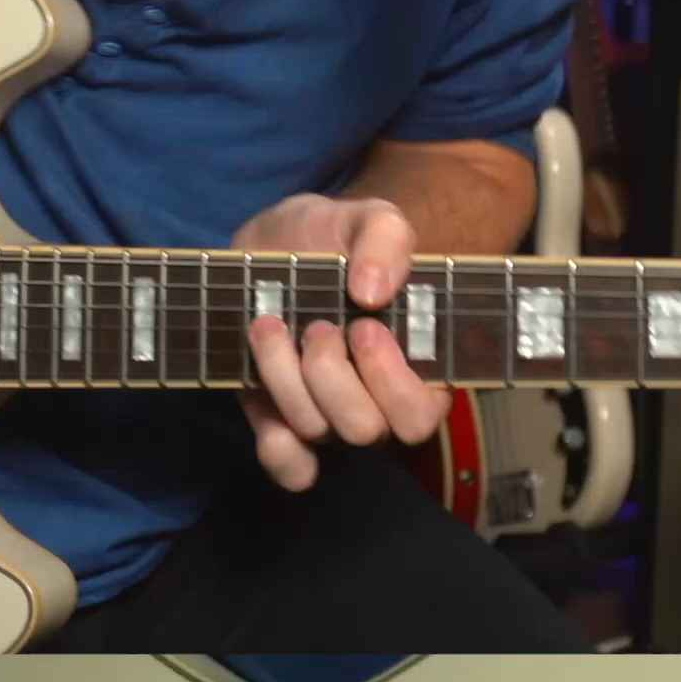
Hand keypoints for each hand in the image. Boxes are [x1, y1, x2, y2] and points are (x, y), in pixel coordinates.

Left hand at [228, 192, 444, 491]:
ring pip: (315, 430)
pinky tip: (260, 398)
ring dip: (285, 376)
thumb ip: (388, 238)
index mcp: (416, 365)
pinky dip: (275, 444)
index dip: (392, 382)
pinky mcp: (280, 419)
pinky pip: (288, 464)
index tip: (365, 325)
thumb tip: (373, 291)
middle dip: (332, 376)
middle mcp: (376, 401)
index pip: (420, 415)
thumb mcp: (371, 217)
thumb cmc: (338, 236)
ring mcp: (327, 414)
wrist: (276, 243)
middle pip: (365, 429)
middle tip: (317, 326)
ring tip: (270, 324)